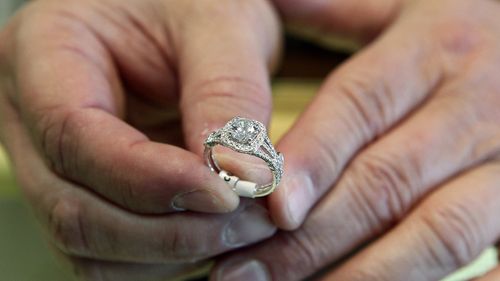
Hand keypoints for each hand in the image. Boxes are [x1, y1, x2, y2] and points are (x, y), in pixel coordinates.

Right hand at [0, 0, 279, 278]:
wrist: (180, 13)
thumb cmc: (191, 2)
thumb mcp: (217, 22)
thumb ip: (227, 93)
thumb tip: (241, 177)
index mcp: (43, 50)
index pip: (73, 134)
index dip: (151, 178)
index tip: (228, 194)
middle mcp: (31, 116)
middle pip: (74, 208)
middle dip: (170, 232)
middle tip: (253, 223)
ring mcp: (54, 163)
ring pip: (90, 245)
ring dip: (172, 254)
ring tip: (245, 230)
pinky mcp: (86, 192)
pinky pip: (110, 255)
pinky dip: (164, 261)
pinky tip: (213, 238)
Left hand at [211, 0, 499, 279]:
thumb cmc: (468, 22)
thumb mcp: (408, 1)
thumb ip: (340, 8)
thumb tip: (276, 6)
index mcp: (437, 46)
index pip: (360, 105)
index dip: (311, 157)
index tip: (266, 204)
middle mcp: (476, 106)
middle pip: (384, 181)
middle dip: (312, 235)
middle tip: (245, 270)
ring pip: (437, 231)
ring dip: (362, 273)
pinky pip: (494, 263)